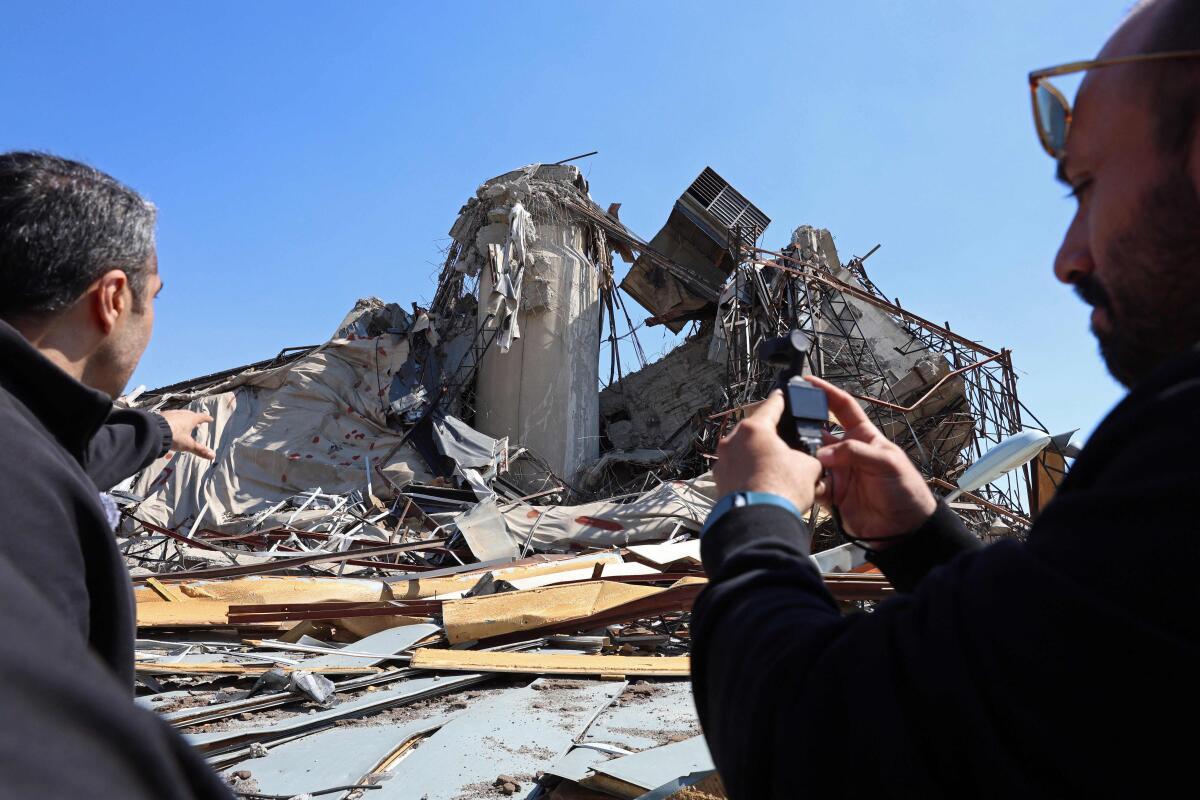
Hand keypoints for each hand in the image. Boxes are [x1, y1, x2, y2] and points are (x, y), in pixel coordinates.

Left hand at [160, 409, 214, 459]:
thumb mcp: (188, 445)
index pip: (202, 417)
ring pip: (181, 415)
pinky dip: (174, 420)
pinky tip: (171, 425)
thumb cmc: (174, 436)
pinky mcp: (162, 415)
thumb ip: (200, 450)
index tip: (210, 419)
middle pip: (191, 414)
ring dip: (184, 419)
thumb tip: (213, 456)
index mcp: (191, 419)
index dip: (206, 418)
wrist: (154, 430)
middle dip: (195, 418)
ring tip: (184, 424)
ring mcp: (172, 414)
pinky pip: (171, 417)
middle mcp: (182, 414)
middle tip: (197, 423)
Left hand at [714, 390, 822, 513]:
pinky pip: (736, 470)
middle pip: (754, 430)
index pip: (771, 406)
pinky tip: (762, 482)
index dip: (780, 400)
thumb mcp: (808, 466)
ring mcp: (722, 462)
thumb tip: (806, 460)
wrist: (758, 523)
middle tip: (782, 441)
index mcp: (754, 429)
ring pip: (743, 451)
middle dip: (768, 435)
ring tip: (773, 466)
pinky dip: (748, 473)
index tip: (782, 394)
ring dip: (756, 455)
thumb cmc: (781, 490)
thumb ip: (807, 455)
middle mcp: (732, 441)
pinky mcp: (719, 482)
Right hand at [805, 375, 935, 546]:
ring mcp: (837, 473)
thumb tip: (824, 453)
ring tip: (790, 453)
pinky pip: (811, 484)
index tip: (808, 382)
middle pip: (819, 432)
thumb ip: (856, 452)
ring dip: (801, 456)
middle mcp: (847, 452)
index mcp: (863, 437)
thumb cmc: (905, 490)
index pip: (842, 408)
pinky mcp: (830, 495)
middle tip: (786, 421)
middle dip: (803, 425)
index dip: (826, 393)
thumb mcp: (887, 462)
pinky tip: (799, 479)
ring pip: (810, 458)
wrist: (905, 529)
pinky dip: (804, 482)